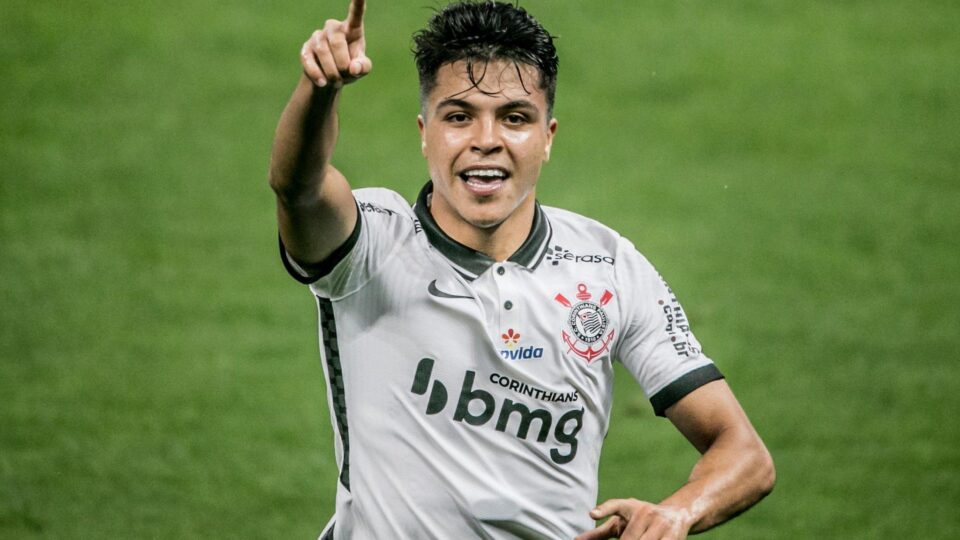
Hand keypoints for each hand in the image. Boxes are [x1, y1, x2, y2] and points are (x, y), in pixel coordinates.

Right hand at [300, 0, 371, 87]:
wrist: (330, 79)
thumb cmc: (350, 68)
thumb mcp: (361, 69)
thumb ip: (363, 67)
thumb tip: (354, 67)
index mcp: (351, 29)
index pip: (356, 14)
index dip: (358, 2)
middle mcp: (333, 28)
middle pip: (337, 42)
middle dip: (342, 63)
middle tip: (345, 76)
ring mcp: (317, 37)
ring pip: (323, 52)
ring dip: (331, 71)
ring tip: (336, 82)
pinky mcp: (306, 49)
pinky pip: (309, 60)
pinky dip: (317, 74)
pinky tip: (323, 83)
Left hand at [575, 499, 690, 539]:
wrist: (677, 514)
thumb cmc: (641, 520)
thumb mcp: (620, 522)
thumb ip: (599, 533)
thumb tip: (576, 539)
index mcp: (630, 507)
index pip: (615, 505)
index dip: (604, 509)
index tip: (592, 514)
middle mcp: (645, 513)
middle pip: (629, 539)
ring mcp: (661, 525)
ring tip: (636, 539)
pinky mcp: (673, 537)